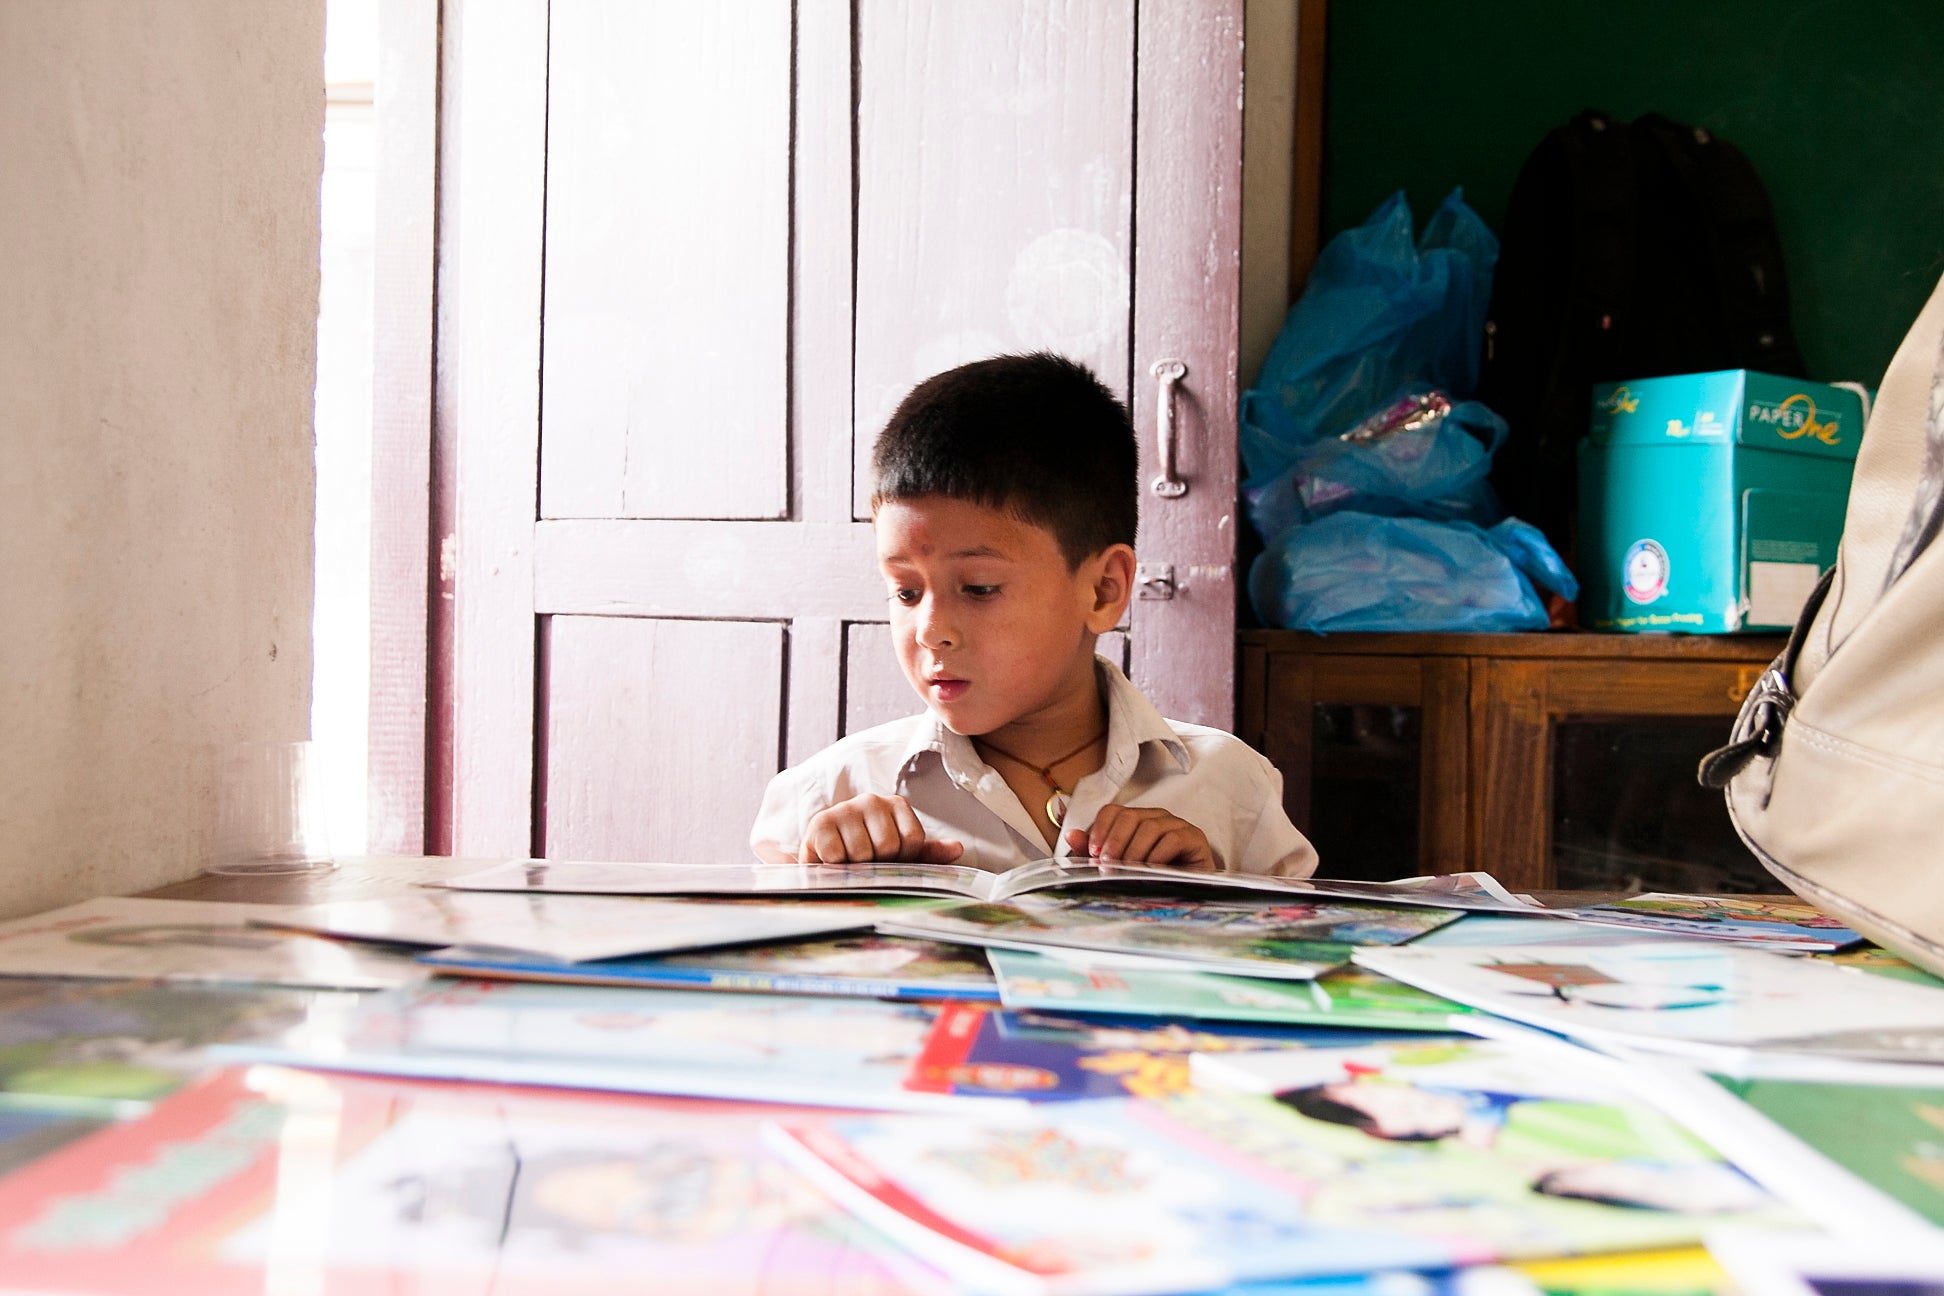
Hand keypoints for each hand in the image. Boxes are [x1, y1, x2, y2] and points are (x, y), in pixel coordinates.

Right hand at [797, 793, 964, 864]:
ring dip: (855, 866)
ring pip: (862, 853)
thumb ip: (929, 852)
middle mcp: (871, 800)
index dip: (902, 858)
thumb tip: (957, 848)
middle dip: (877, 863)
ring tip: (848, 860)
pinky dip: (834, 866)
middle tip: (866, 861)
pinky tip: (832, 860)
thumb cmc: (868, 853)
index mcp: (897, 805)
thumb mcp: (901, 854)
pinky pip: (836, 856)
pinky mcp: (820, 823)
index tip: (889, 858)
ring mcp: (845, 809)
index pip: (913, 840)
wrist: (824, 855)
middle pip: (888, 846)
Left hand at [1065, 804, 1218, 870]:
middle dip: (1114, 841)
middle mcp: (1157, 817)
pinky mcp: (1194, 838)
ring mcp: (1178, 825)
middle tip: (1106, 865)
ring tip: (1127, 870)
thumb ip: (1095, 851)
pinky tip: (1150, 870)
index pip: (1113, 811)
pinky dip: (1157, 855)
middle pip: (1130, 816)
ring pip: (1150, 827)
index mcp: (1138, 820)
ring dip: (1134, 851)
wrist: (1191, 894)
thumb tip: (1070, 835)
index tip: (1093, 853)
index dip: (1100, 829)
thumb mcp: (1120, 866)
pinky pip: (1173, 839)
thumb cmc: (1154, 879)